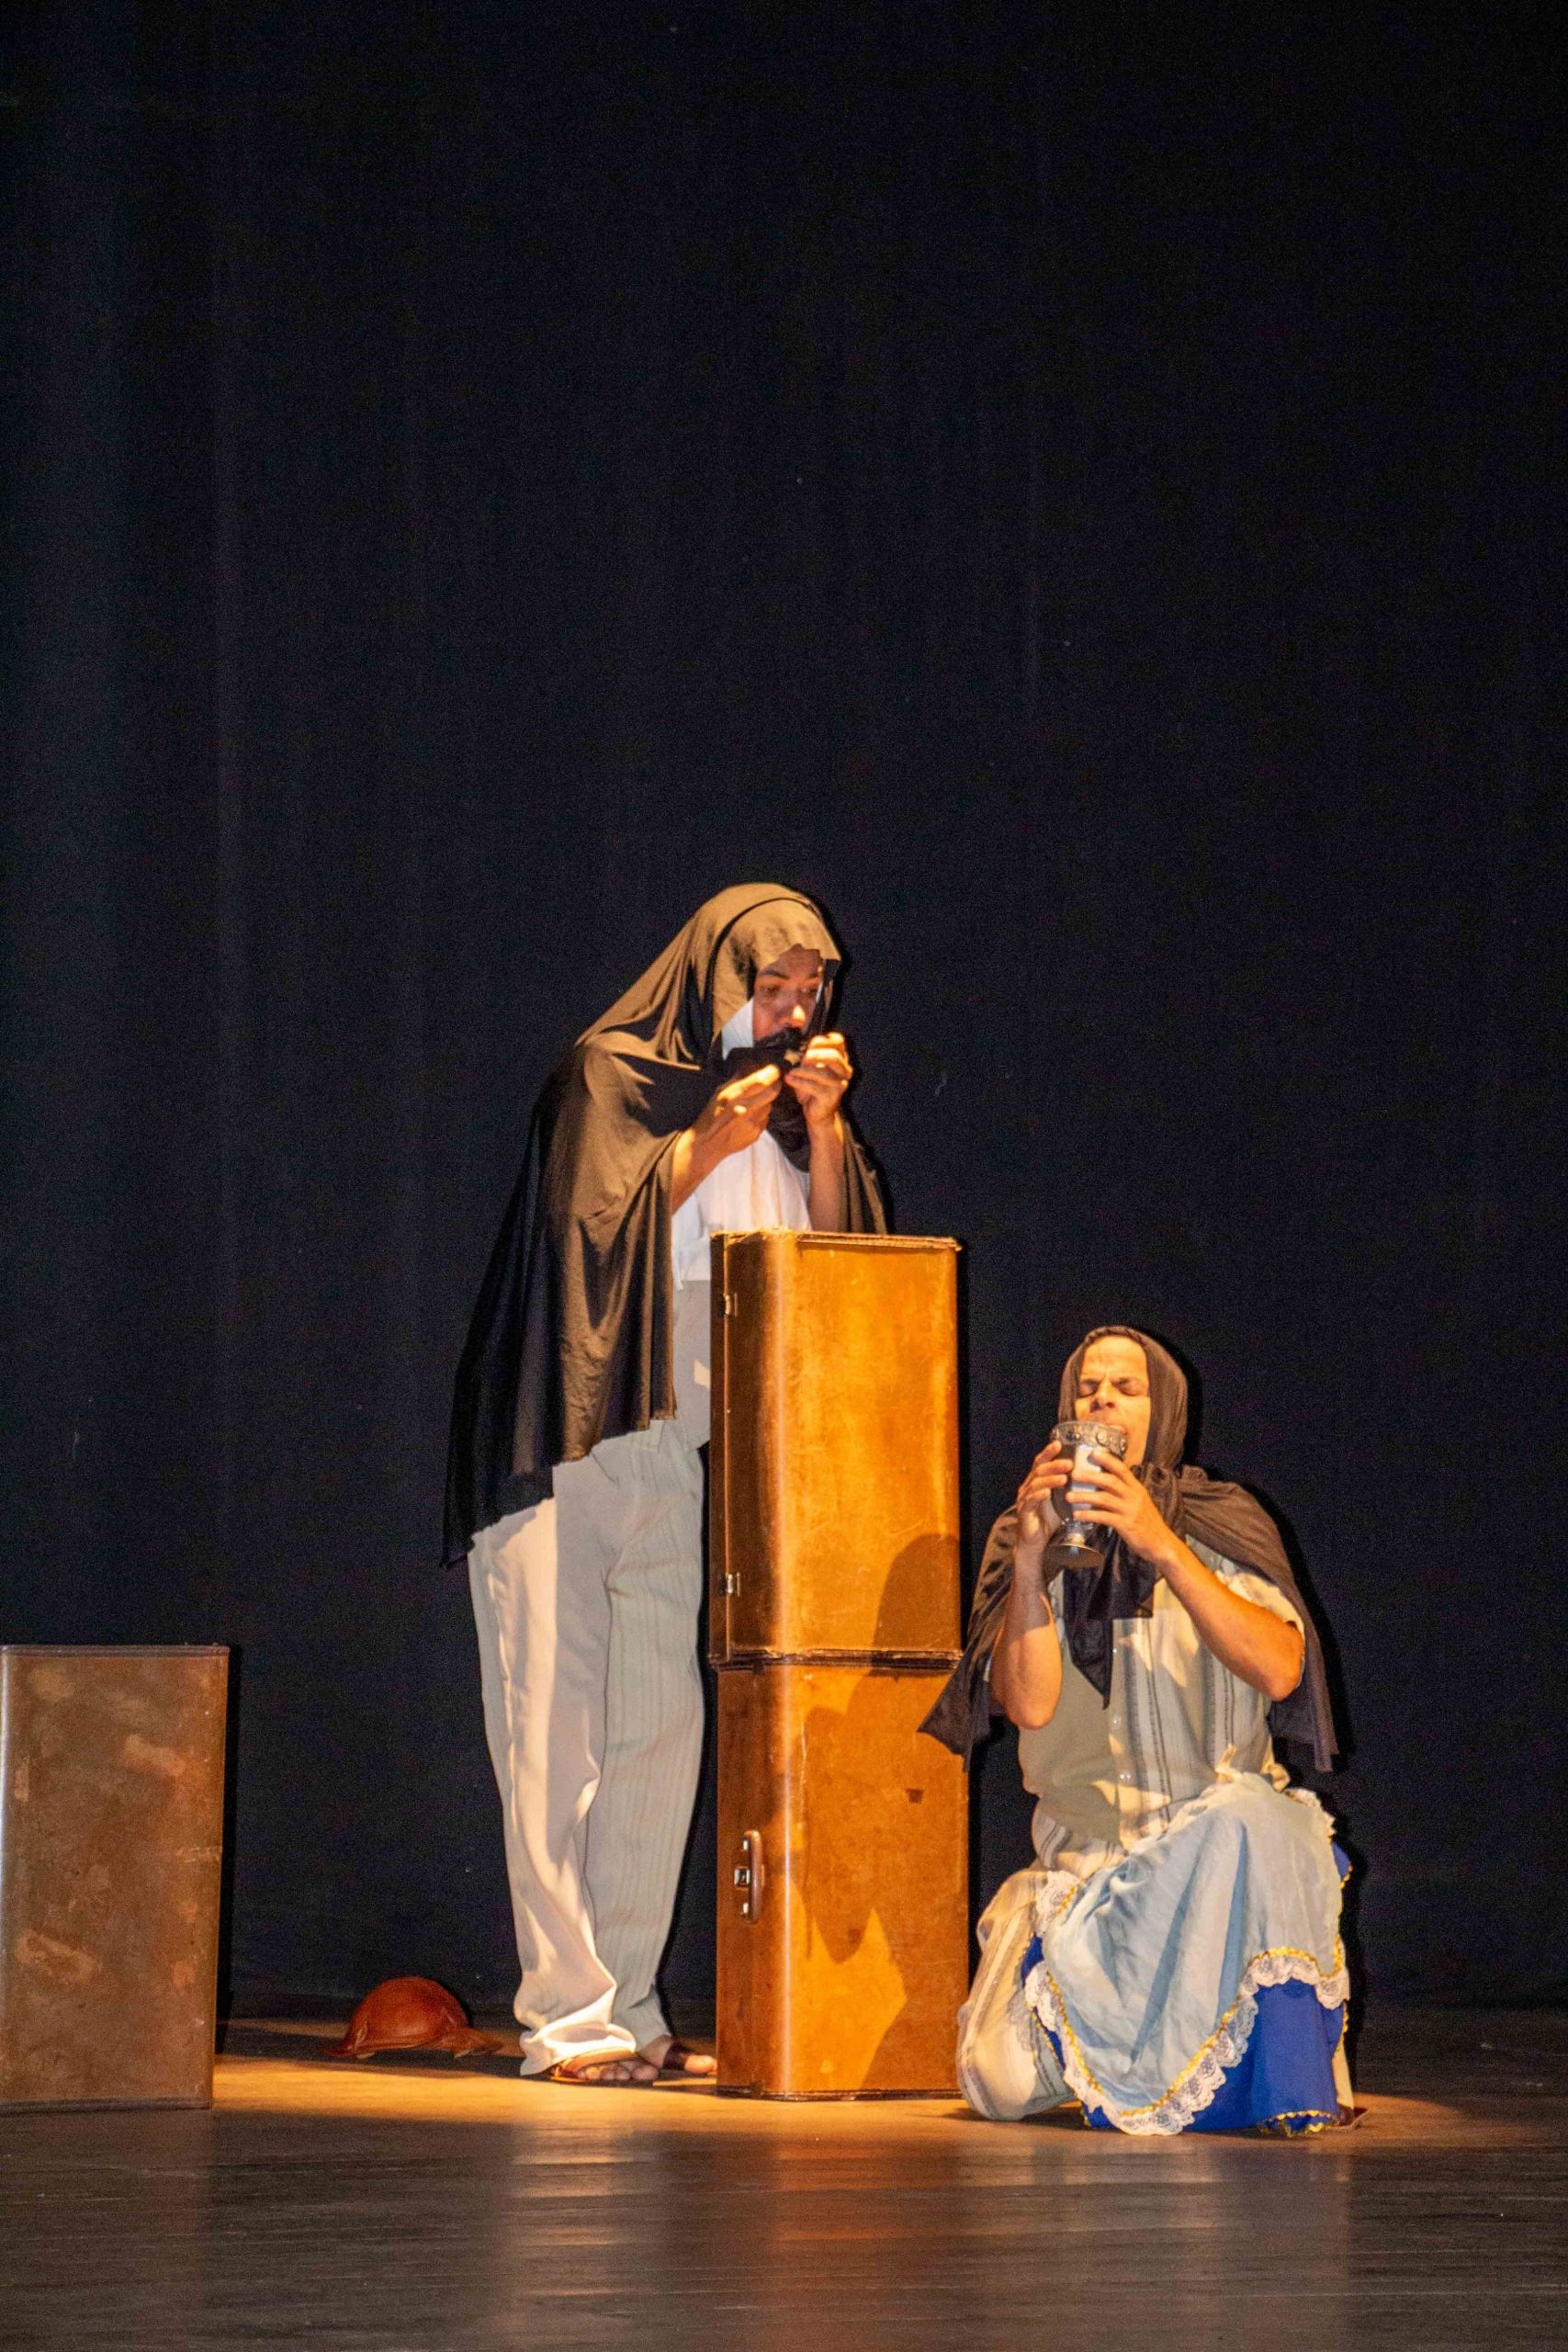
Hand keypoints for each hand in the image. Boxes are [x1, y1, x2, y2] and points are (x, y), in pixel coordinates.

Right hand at [688, 1065, 781, 1165]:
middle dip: (775, 1084)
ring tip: (753, 1102)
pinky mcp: (756, 1134)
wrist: (707, 1143)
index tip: (775, 1068)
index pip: (761, 1081)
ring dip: (766, 1101)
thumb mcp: (719, 1093)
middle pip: (772, 1092)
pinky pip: (765, 1119)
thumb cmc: (711, 1115)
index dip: (772, 1072)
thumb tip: (753, 1065)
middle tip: (773, 1081)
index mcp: (733, 1096)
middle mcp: (745, 1109)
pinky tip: (749, 1116)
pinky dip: (761, 1114)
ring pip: (769, 1105)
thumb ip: (737, 1080)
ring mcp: (752, 1123)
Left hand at [783, 1032, 851, 1130]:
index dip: (824, 1040)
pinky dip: (800, 1082)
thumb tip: (792, 1046)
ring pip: (823, 1073)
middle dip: (816, 1055)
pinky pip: (815, 1087)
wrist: (816, 1112)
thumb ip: (807, 1055)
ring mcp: (840, 1084)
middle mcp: (844, 1070)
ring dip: (804, 1071)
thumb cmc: (811, 1086)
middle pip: (834, 1056)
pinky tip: (789, 1079)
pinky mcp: (832, 1097)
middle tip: (802, 1058)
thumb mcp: (810, 1067)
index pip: (838, 1041)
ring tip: (791, 1071)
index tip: (809, 1044)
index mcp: (840, 1058)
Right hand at [1014, 1441, 1069, 1568]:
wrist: (1037, 1544)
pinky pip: (1031, 1501)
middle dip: (1054, 1465)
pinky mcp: (1024, 1512)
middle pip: (1039, 1470)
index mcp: (1036, 1482)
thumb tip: (1091, 1477)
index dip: (1049, 1452)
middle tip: (1069, 1463)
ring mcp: (1024, 1499)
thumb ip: (1070, 1489)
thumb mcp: (1062, 1501)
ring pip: (1036, 1484)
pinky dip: (1039, 1495)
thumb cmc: (1050, 1521)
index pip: (1041, 1463)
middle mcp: (1028, 1487)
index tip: (1059, 1443)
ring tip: (1064, 1478)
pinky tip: (1048, 1492)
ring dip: (1050, 1479)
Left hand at [1069, 1449, 1175, 1567]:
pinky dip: (1088, 1515)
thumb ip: (1126, 1492)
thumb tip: (1108, 1483)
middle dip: (1090, 1476)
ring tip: (1068, 1496)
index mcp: (1137, 1488)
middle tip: (1073, 1474)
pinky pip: (1103, 1517)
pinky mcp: (1125, 1525)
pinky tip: (1077, 1515)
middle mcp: (1134, 1496)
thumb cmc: (1148, 1523)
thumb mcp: (1140, 1502)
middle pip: (1110, 1481)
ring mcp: (1129, 1510)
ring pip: (1103, 1499)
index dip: (1108, 1460)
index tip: (1093, 1452)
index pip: (1122, 1469)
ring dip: (1084, 1496)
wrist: (1161, 1543)